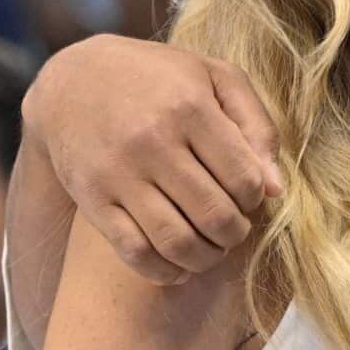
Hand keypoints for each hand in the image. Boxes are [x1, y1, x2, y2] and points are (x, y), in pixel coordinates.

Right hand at [25, 35, 282, 283]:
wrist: (74, 81)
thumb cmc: (159, 79)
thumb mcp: (214, 77)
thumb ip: (256, 125)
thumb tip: (275, 189)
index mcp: (190, 107)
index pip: (244, 179)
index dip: (255, 198)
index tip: (247, 196)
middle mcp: (153, 141)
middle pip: (215, 216)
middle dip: (236, 234)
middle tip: (233, 228)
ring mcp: (119, 173)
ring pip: (177, 242)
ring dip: (206, 258)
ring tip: (211, 248)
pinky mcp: (92, 198)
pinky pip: (135, 252)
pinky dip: (165, 272)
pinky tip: (179, 266)